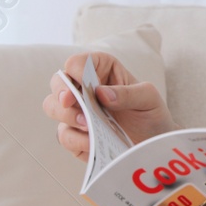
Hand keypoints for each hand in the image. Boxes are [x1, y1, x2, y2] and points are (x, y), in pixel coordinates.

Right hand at [42, 52, 176, 159]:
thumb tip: (101, 93)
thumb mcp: (148, 98)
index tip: (87, 84)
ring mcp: (77, 112)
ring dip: (66, 115)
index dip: (77, 71)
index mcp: (100, 70)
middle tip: (71, 102)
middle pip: (58, 82)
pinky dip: (76, 139)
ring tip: (88, 124)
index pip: (77, 62)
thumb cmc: (151, 113)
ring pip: (53, 107)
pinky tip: (92, 141)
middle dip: (62, 92)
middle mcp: (84, 88)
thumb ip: (128, 93)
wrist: (153, 143)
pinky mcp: (75, 136)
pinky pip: (64, 136)